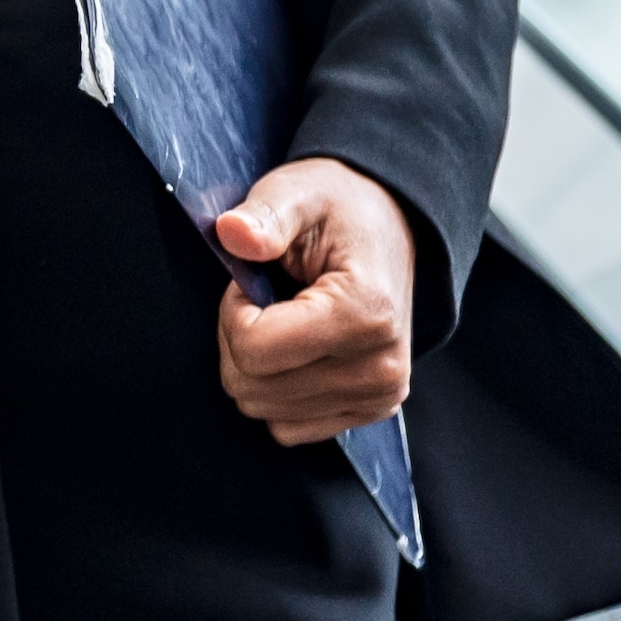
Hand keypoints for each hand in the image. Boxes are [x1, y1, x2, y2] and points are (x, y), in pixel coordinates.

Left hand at [211, 158, 417, 445]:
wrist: (389, 225)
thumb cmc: (339, 208)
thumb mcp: (299, 193)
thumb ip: (266, 214)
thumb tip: (231, 233)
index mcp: (366, 314)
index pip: (253, 351)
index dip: (234, 311)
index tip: (256, 279)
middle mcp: (381, 368)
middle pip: (252, 386)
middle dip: (239, 337)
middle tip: (266, 296)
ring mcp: (380, 396)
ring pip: (263, 409)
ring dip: (256, 364)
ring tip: (285, 317)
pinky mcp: (372, 410)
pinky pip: (287, 427)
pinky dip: (276, 390)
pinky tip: (298, 349)